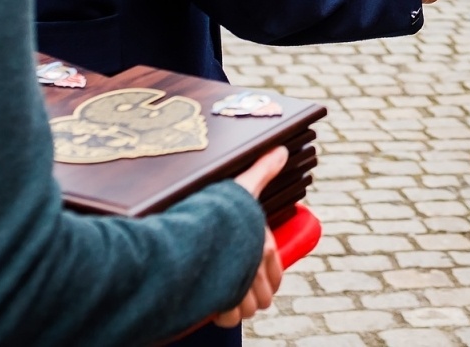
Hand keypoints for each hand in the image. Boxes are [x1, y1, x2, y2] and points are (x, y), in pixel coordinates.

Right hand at [215, 147, 287, 326]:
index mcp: (264, 245)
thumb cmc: (218, 213)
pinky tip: (213, 305)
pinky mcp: (219, 304)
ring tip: (222, 294)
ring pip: (246, 310)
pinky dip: (221, 315)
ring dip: (236, 305)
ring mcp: (239, 289)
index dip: (266, 279)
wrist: (188, 237)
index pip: (276, 275)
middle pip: (263, 297)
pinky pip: (227, 318)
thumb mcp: (241, 188)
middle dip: (251, 295)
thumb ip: (260, 172)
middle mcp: (256, 270)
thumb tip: (281, 151)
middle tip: (235, 285)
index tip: (252, 275)